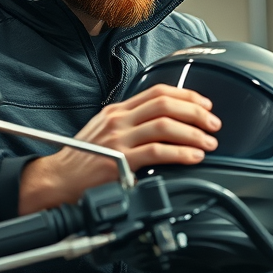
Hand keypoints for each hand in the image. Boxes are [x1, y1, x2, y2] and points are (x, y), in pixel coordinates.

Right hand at [18, 84, 220, 213]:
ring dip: (193, 133)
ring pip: (164, 126)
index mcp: (117, 111)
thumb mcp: (105, 131)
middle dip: (196, 112)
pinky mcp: (120, 161)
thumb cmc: (83, 159)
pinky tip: (193, 157)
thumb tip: (165, 122)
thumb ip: (131, 123)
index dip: (187, 96)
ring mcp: (118, 140)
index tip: (205, 105)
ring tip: (208, 142)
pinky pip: (157, 152)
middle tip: (214, 123)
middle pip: (165, 105)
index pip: (157, 92)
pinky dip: (180, 153)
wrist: (58, 180)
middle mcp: (118, 120)